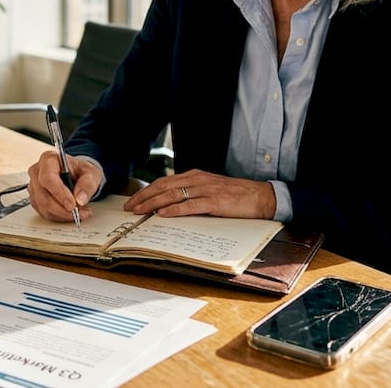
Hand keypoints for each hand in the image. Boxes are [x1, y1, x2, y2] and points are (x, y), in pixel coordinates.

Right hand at [27, 150, 102, 221]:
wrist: (75, 175)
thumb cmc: (80, 171)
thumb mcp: (91, 173)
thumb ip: (87, 184)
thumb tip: (80, 199)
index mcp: (49, 160)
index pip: (48, 178)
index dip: (59, 193)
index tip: (72, 205)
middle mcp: (37, 172)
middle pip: (43, 196)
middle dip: (63, 209)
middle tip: (79, 213)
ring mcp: (34, 186)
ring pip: (43, 206)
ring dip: (62, 214)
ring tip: (79, 213)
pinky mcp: (35, 199)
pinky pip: (44, 212)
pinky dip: (59, 216)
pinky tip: (70, 213)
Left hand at [123, 169, 275, 218]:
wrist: (261, 197)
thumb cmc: (236, 196)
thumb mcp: (209, 190)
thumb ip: (191, 194)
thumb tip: (170, 205)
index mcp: (195, 176)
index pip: (164, 181)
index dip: (147, 191)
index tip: (133, 201)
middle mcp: (198, 180)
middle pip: (164, 186)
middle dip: (144, 197)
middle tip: (129, 207)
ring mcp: (206, 190)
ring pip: (173, 195)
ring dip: (153, 203)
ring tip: (140, 212)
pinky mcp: (215, 202)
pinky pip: (191, 205)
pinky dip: (175, 210)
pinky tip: (163, 214)